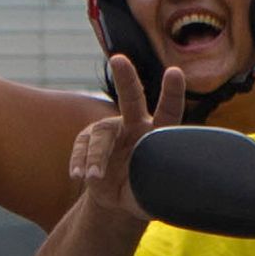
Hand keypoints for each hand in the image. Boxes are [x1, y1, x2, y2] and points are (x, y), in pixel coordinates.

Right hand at [67, 52, 189, 219]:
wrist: (116, 196)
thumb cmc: (141, 191)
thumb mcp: (152, 193)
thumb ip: (157, 188)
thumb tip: (169, 193)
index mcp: (158, 133)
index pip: (169, 111)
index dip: (172, 93)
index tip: (174, 72)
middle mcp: (135, 124)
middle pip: (131, 98)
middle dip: (125, 78)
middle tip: (118, 59)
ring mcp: (111, 129)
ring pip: (100, 136)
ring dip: (96, 157)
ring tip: (94, 178)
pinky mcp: (89, 138)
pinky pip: (82, 147)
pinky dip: (80, 161)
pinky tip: (79, 175)